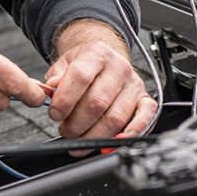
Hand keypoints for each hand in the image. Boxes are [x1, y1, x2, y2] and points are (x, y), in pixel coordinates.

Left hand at [45, 19, 156, 143]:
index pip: (80, 76)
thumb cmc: (84, 65)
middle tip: (65, 131)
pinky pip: (144, 118)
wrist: (104, 58)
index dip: (65, 99)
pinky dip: (130, 133)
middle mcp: (119, 67)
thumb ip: (56, 77)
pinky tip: (112, 142)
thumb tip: (51, 89)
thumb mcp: (64, 64)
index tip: (54, 114)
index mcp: (97, 53)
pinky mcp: (144, 98)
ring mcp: (134, 84)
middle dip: (77, 124)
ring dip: (94, 135)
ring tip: (78, 139)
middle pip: (97, 102)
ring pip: (115, 118)